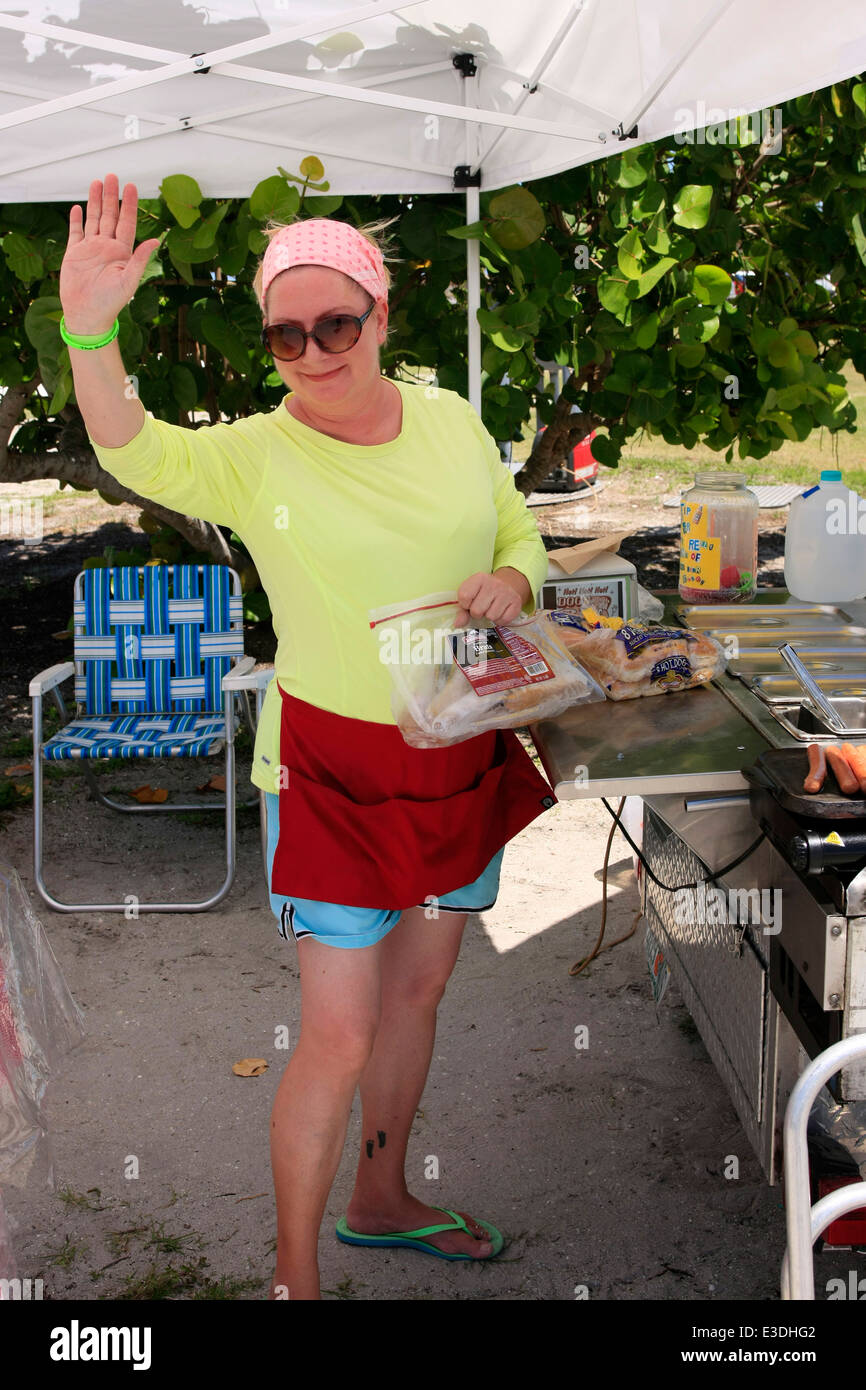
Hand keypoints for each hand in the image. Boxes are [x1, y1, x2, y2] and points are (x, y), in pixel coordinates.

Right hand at [60, 174, 162, 335]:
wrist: (87, 315)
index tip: (132, 186)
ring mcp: (90, 249)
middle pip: (110, 216)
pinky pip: (75, 233)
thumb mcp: (128, 281)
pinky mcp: (74, 254)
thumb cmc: (110, 303)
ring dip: (95, 202)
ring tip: (97, 183)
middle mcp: (106, 247)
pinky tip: (78, 208)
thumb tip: (156, 241)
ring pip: (94, 219)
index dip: (129, 205)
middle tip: (113, 176)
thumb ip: (140, 260)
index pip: (126, 222)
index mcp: (121, 252)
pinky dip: (76, 220)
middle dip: (112, 196)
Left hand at [453, 569, 529, 627]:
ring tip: (491, 608)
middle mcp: (494, 583)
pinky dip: (500, 620)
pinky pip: (503, 620)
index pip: (464, 596)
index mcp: (479, 578)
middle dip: (477, 613)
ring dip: (489, 616)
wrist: (508, 585)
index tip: (469, 602)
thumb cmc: (484, 593)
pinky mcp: (516, 603)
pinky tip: (500, 611)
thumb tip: (457, 624)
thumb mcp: (471, 595)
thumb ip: (462, 610)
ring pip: (491, 616)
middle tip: (482, 607)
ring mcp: (507, 593)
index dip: (465, 604)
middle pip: (477, 610)